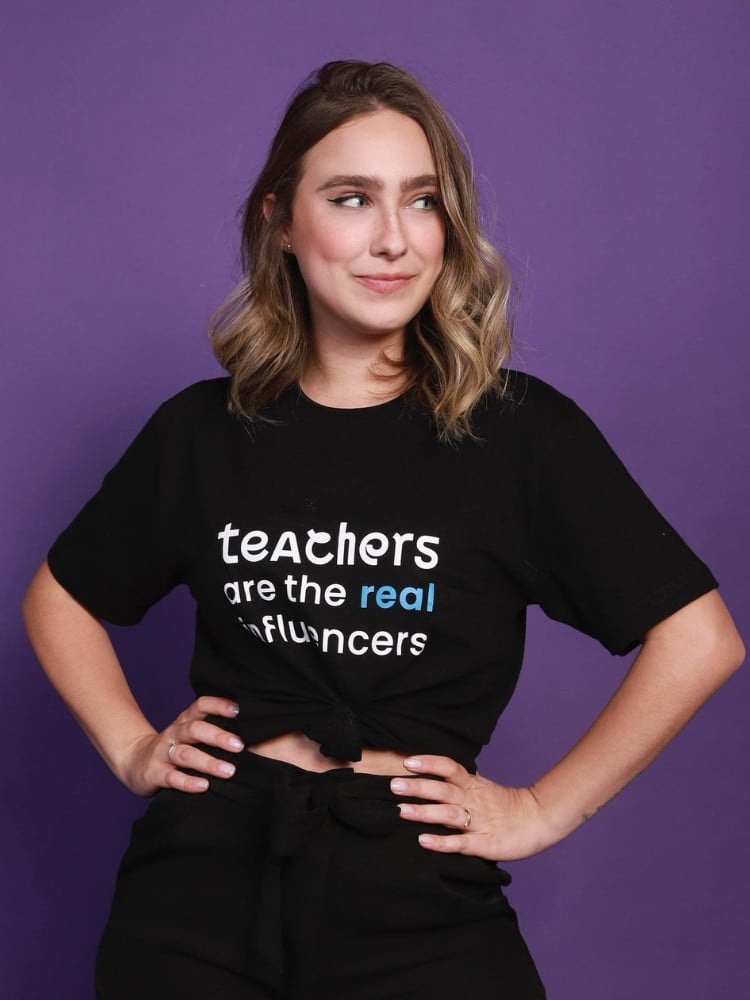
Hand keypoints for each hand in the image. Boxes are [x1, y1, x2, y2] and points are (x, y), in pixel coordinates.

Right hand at [118, 696, 244, 796]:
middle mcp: (174, 733)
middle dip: (218, 736)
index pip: (201, 706)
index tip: (239, 710)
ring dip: (208, 762)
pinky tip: (204, 786)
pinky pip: (172, 777)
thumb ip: (211, 730)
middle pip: (194, 729)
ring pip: (185, 754)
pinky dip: (188, 782)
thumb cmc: (174, 748)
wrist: (135, 762)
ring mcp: (163, 753)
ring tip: (229, 771)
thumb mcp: (190, 734)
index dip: (218, 705)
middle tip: (240, 746)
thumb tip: (250, 731)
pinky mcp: (154, 773)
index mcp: (185, 721)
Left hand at [391, 755, 556, 861]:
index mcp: (474, 785)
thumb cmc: (508, 806)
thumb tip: (433, 777)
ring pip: (449, 814)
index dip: (429, 763)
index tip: (408, 762)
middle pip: (444, 789)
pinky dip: (442, 842)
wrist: (540, 820)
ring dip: (424, 813)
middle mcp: (475, 800)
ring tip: (401, 811)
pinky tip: (423, 841)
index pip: (450, 767)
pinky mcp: (487, 844)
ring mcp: (480, 822)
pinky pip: (461, 843)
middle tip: (393, 785)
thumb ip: (461, 784)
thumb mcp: (483, 788)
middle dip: (418, 787)